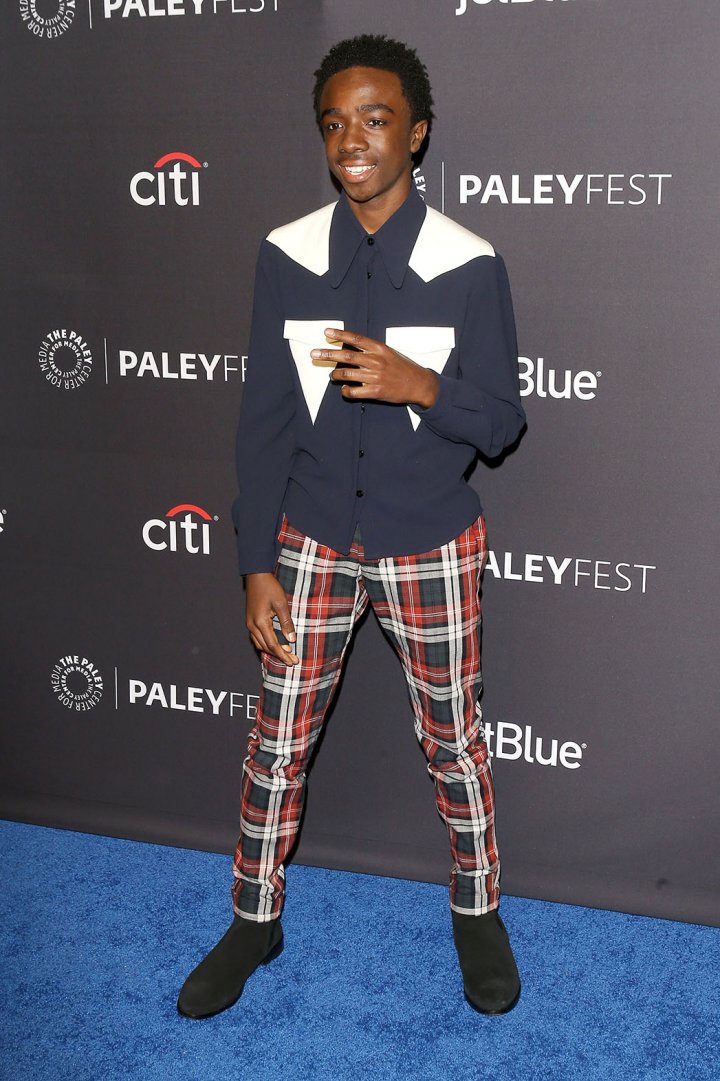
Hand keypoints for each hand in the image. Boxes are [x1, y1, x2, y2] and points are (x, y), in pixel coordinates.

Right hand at [245, 572, 298, 665]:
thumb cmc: (269, 587)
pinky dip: (266, 644)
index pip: (273, 645)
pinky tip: (274, 645)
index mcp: (260, 622)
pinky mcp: (250, 620)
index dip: (283, 655)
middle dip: (280, 655)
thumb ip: (286, 622)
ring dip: (272, 651)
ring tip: (286, 654)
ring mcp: (249, 623)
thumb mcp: (281, 604)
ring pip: (259, 644)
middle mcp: (252, 626)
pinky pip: (256, 638)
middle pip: (266, 647)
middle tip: (293, 660)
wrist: (256, 575)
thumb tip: (291, 640)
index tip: (293, 661)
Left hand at [312, 329, 438, 407]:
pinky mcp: (376, 391)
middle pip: (346, 356)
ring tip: (332, 376)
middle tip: (314, 354)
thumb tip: (351, 348)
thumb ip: (371, 350)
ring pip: (347, 374)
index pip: (356, 339)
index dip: (340, 335)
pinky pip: (354, 392)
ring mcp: (375, 377)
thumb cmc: (403, 367)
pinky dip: (346, 391)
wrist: (419, 384)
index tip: (326, 332)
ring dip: (335, 375)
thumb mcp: (389, 353)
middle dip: (328, 354)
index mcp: (380, 349)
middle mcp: (376, 361)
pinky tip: (345, 389)